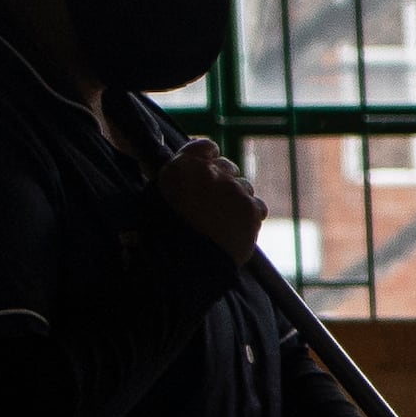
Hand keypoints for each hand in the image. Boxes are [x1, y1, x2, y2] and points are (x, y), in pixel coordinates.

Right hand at [156, 137, 263, 258]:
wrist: (185, 269)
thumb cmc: (165, 237)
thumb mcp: (158, 198)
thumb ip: (178, 175)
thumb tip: (193, 161)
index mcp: (181, 167)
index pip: (206, 147)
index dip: (209, 160)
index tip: (208, 173)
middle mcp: (209, 172)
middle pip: (228, 167)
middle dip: (223, 183)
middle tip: (212, 206)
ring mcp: (233, 189)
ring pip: (244, 187)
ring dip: (236, 200)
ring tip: (221, 224)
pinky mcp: (251, 209)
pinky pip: (257, 206)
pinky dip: (249, 217)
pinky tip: (234, 230)